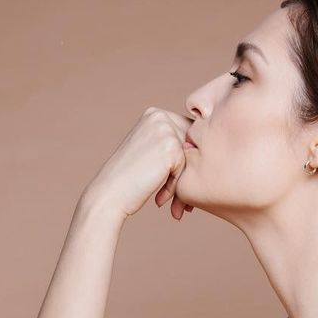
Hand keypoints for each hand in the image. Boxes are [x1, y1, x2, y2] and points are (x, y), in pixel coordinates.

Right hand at [82, 107, 195, 223]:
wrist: (109, 194)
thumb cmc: (128, 181)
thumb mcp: (149, 153)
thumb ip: (171, 144)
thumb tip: (208, 146)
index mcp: (154, 114)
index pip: (187, 133)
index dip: (187, 160)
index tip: (180, 184)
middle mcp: (160, 116)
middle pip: (193, 144)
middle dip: (189, 172)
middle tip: (180, 202)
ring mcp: (165, 129)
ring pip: (191, 157)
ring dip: (183, 182)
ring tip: (172, 203)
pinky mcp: (171, 146)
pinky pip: (186, 169)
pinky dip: (176, 187)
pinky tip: (160, 197)